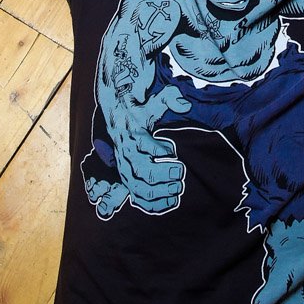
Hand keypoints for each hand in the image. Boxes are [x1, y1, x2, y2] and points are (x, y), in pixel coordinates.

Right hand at [98, 85, 191, 215]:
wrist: (118, 121)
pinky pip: (138, 199)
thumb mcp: (154, 102)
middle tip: (181, 171)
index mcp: (133, 135)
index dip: (158, 149)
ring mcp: (126, 170)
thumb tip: (185, 105)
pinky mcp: (128, 181)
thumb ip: (170, 98)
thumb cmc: (141, 112)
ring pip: (138, 188)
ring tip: (177, 187)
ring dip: (159, 192)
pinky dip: (154, 205)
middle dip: (162, 174)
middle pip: (141, 170)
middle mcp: (127, 154)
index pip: (142, 144)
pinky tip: (172, 201)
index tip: (173, 150)